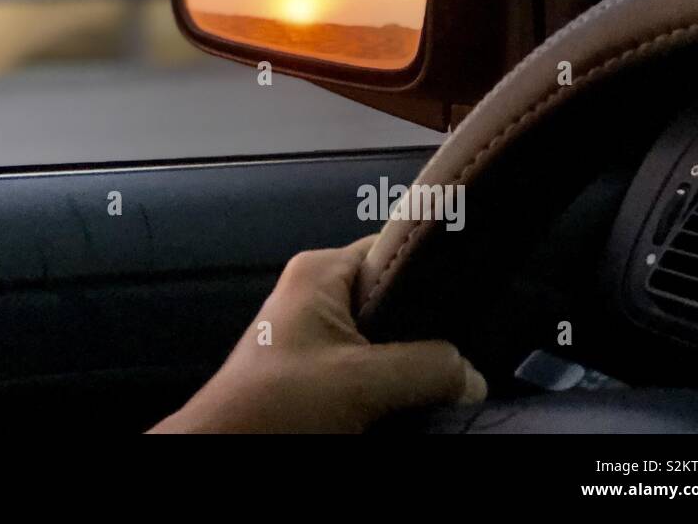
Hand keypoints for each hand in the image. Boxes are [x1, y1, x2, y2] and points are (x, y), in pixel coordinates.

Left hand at [148, 234, 486, 432]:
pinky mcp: (318, 372)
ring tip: (443, 380)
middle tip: (461, 355)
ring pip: (387, 341)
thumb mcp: (359, 380)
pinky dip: (391, 386)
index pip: (395, 250)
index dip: (434, 275)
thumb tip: (472, 376)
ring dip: (410, 364)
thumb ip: (425, 368)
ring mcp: (317, 335)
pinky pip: (371, 369)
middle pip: (395, 300)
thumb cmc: (276, 403)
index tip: (473, 304)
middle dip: (426, 331)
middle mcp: (318, 293)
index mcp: (321, 271)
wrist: (224, 448)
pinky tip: (411, 398)